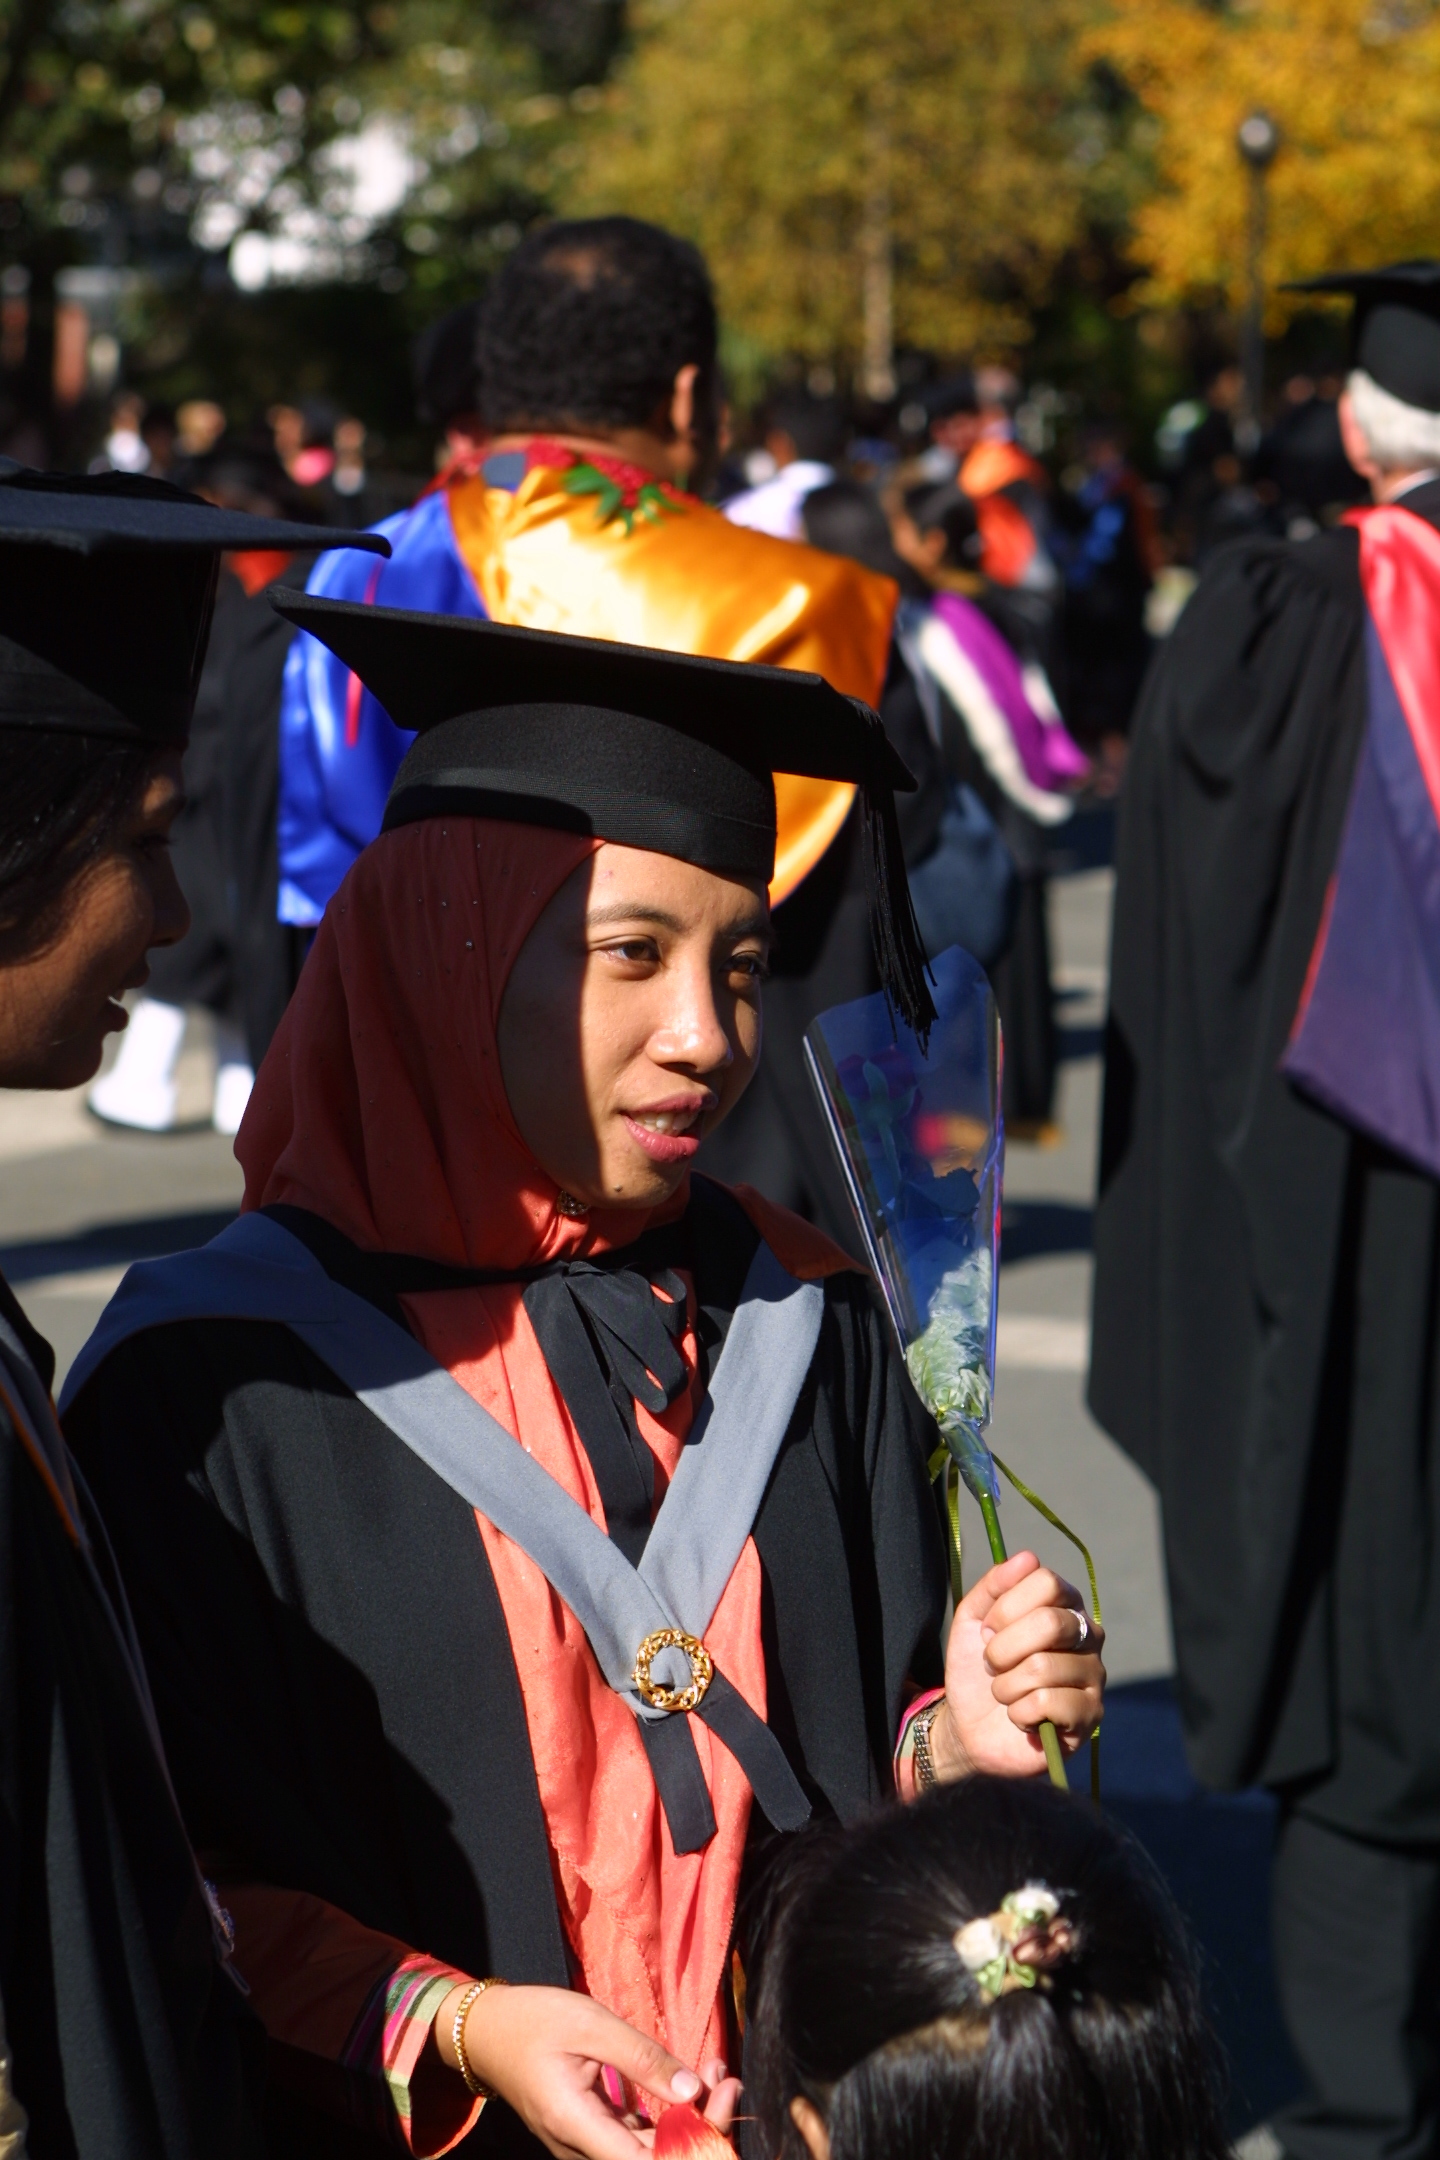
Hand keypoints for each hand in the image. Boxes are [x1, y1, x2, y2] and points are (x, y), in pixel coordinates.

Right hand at [435, 1981, 730, 2159]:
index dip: (693, 2144)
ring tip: (716, 2071)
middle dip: (703, 2126)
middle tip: (727, 2077)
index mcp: (576, 2126)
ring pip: (650, 2151)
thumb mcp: (591, 2025)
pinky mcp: (593, 2135)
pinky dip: (669, 2114)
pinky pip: (638, 2138)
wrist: (487, 2033)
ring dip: (690, 2119)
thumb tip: (694, 2089)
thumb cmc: (534, 2021)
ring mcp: (587, 2146)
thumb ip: (642, 2058)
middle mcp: (580, 2149)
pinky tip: (690, 2079)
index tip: (720, 2095)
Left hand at [931, 1551, 1104, 1779]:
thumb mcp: (973, 1620)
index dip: (1006, 1607)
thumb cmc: (977, 1670)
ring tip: (1005, 1694)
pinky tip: (1021, 1717)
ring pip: (1042, 1667)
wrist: (971, 1729)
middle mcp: (1087, 1634)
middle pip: (1048, 1623)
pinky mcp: (1090, 1715)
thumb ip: (995, 1585)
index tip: (988, 1629)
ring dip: (1006, 1686)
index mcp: (1064, 1605)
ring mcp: (1094, 1675)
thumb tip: (1027, 1556)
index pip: (1047, 1582)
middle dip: (1002, 1649)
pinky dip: (1019, 1712)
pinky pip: (1048, 1703)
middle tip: (992, 1665)